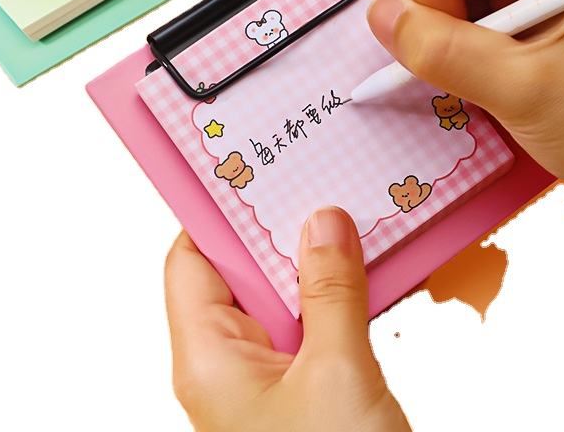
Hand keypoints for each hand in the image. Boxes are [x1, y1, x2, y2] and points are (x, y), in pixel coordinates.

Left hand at [166, 208, 410, 431]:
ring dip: (317, 265)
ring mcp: (266, 380)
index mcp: (210, 360)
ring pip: (283, 300)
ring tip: (352, 222)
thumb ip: (332, 292)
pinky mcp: (301, 391)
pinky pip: (310, 327)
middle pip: (242, 274)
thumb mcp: (337, 373)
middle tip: (318, 185)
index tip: (257, 171)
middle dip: (281, 232)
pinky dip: (336, 298)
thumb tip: (325, 223)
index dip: (220, 212)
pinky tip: (369, 273)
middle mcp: (229, 366)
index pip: (194, 259)